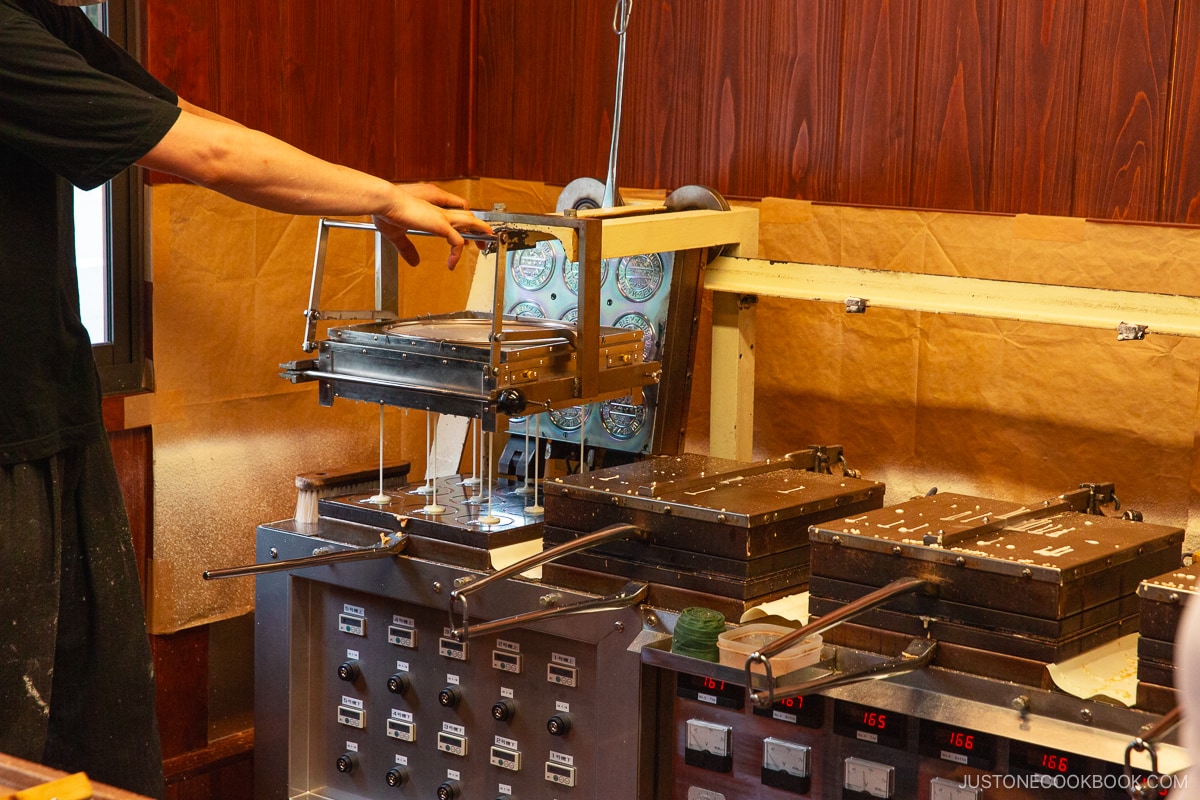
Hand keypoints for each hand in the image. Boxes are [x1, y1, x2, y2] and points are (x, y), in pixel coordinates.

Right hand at [373, 183, 492, 268]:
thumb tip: (414, 262)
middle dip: (479, 228)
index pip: (454, 216)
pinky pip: (457, 241)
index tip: (465, 239)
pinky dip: (457, 254)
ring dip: (480, 233)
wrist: (384, 201)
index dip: (462, 226)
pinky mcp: (440, 224)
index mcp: (431, 211)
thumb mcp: (397, 235)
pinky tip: (451, 264)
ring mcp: (442, 217)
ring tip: (486, 244)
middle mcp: (440, 212)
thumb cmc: (387, 212)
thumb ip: (406, 248)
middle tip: (484, 240)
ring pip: (470, 223)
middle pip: (467, 218)